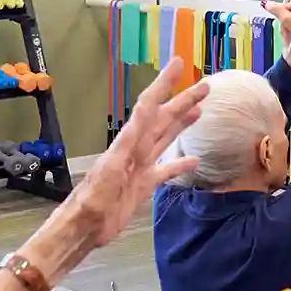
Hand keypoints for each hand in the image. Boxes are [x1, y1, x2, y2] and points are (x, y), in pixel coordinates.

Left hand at [12, 60, 208, 282]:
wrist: (85, 226)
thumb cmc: (94, 198)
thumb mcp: (114, 164)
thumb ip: (131, 137)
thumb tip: (147, 105)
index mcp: (130, 140)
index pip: (150, 104)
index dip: (164, 84)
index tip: (178, 64)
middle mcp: (137, 149)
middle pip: (164, 119)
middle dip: (183, 102)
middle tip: (205, 86)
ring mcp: (141, 167)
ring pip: (166, 139)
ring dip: (182, 125)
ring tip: (200, 111)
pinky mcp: (143, 185)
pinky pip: (166, 171)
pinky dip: (180, 165)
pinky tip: (194, 161)